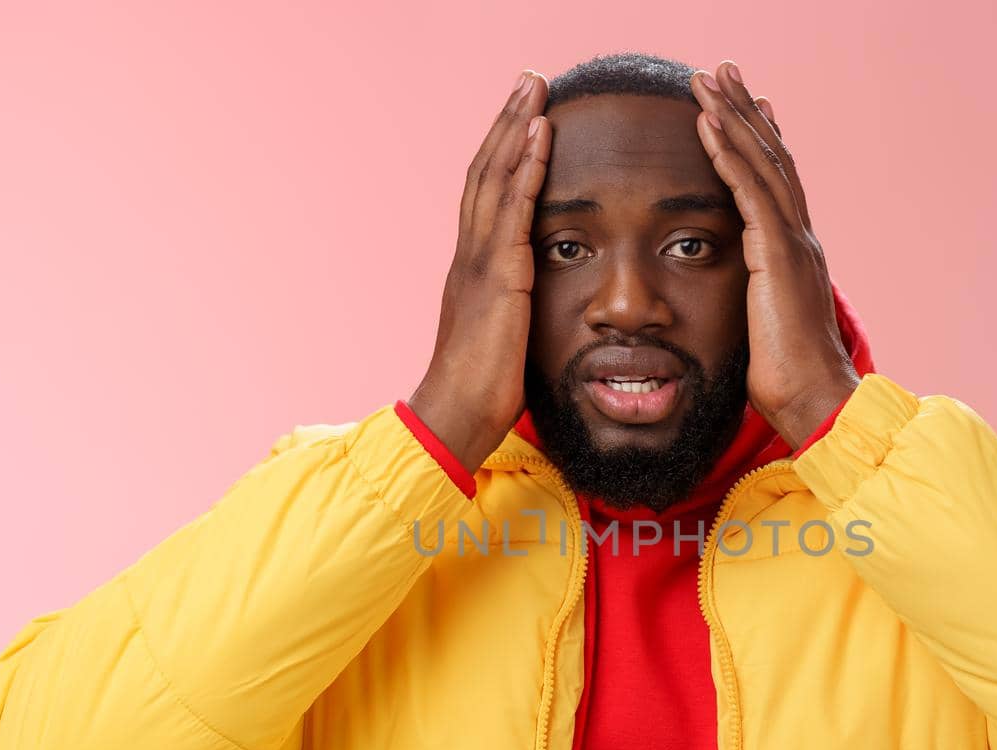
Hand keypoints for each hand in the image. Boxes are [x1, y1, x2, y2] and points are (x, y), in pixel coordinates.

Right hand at [408, 70, 551, 473]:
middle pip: (484, 173)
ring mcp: (479, 264)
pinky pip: (511, 210)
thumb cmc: (481, 395)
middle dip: (506, 125)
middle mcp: (468, 257)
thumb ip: (513, 316)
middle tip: (527, 83)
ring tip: (534, 90)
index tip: (522, 120)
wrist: (455, 419)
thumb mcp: (502, 343)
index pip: (484, 198)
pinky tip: (541, 136)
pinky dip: (526, 168)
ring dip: (515, 129)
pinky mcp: (496, 277)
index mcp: (471, 272)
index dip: (501, 155)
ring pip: (493, 179)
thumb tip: (531, 313)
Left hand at [690, 60, 859, 447]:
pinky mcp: (777, 256)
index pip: (776, 186)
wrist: (816, 402)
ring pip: (762, 164)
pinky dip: (729, 154)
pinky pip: (750, 192)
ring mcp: (792, 245)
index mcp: (794, 257)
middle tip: (724, 71)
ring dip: (733, 117)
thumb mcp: (765, 333)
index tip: (743, 107)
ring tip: (708, 79)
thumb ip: (754, 309)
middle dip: (746, 112)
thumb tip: (740, 313)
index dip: (760, 143)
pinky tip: (708, 124)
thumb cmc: (788, 383)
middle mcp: (799, 241)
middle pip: (772, 159)